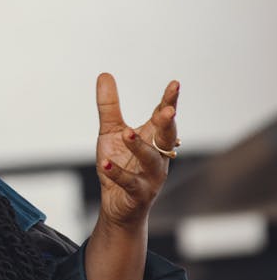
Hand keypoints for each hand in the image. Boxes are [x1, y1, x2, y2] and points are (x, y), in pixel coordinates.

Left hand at [95, 72, 178, 230]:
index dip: (170, 101)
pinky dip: (118, 173)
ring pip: (150, 160)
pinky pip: (130, 183)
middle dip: (167, 123)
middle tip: (168, 110)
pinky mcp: (138, 194)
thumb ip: (109, 106)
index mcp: (153, 139)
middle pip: (166, 137)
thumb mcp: (110, 131)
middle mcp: (158, 156)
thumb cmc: (119, 164)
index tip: (175, 84)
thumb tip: (104, 74)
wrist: (117, 205)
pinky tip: (105, 163)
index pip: (164, 117)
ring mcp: (150, 176)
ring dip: (140, 146)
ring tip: (126, 132)